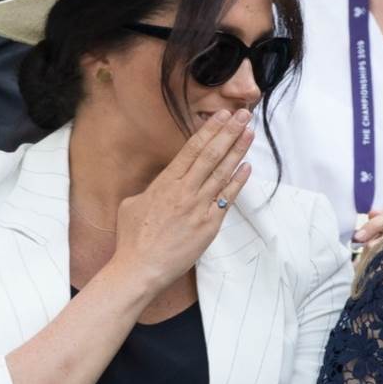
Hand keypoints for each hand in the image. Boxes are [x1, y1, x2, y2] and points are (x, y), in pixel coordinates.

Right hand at [110, 109, 253, 291]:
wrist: (140, 268)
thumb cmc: (133, 239)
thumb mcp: (133, 204)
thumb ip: (153, 189)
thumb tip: (164, 183)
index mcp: (165, 183)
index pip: (192, 149)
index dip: (209, 130)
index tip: (222, 115)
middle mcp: (184, 191)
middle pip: (211, 155)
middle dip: (229, 132)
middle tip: (243, 115)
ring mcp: (198, 207)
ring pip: (222, 172)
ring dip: (238, 151)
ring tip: (249, 133)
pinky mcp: (209, 225)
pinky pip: (227, 199)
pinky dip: (238, 181)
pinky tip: (247, 167)